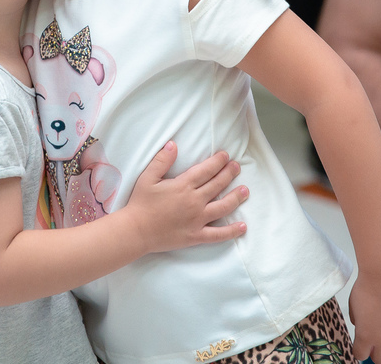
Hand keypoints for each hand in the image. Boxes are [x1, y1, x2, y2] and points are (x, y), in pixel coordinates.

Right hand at [124, 142, 247, 253]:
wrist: (135, 231)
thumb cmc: (141, 203)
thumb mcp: (147, 177)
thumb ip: (162, 161)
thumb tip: (173, 144)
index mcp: (184, 185)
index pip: (207, 170)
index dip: (218, 161)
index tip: (226, 156)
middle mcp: (194, 201)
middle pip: (218, 185)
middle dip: (229, 173)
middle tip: (237, 167)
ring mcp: (197, 219)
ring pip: (223, 207)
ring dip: (236, 197)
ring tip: (245, 191)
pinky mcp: (196, 236)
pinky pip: (217, 235)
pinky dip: (231, 231)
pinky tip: (242, 227)